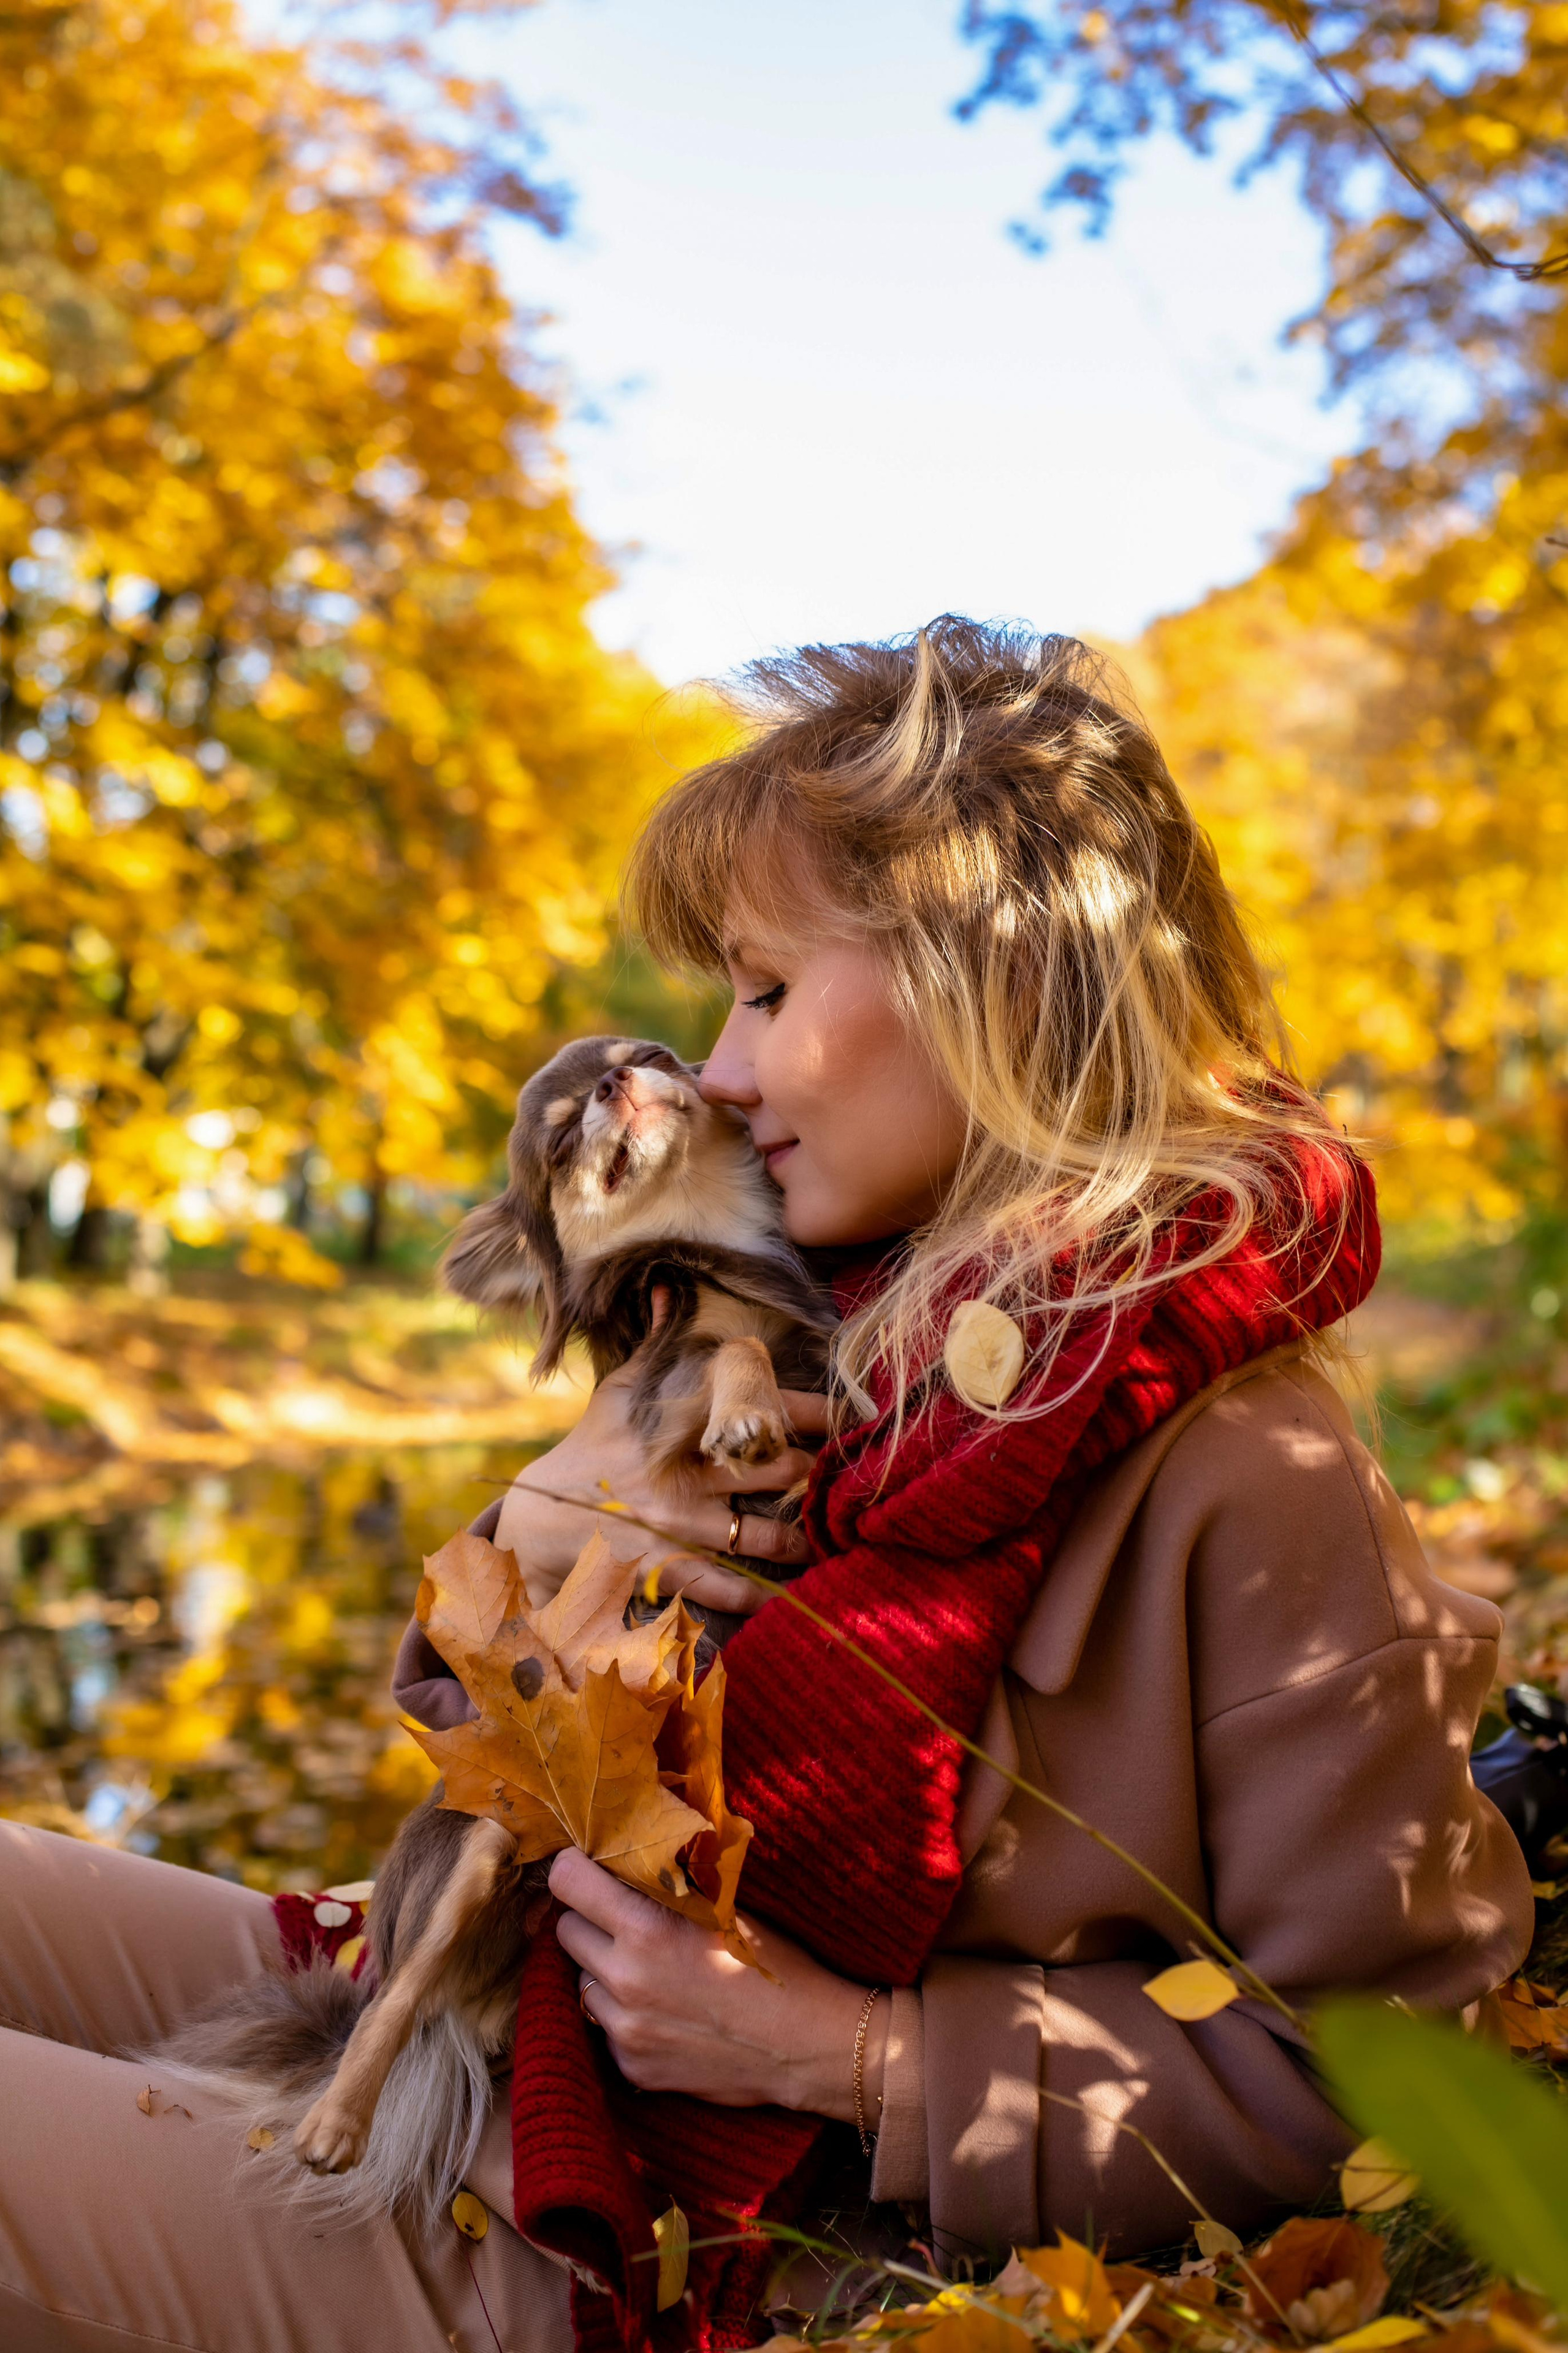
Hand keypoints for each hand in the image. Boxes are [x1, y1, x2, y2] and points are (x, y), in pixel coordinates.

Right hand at [495, 1299, 830, 1611]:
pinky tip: (785, 1597)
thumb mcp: (618, 1391)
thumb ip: (655, 1342)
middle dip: (812, 1471)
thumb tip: (670, 1289)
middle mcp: (679, 1471)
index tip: (846, 1415)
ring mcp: (672, 1524)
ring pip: (757, 1532)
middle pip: (770, 1468)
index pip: (754, 1406)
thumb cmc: (591, 1447)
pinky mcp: (662, 1567)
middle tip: (846, 1476)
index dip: (807, 1410)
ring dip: (799, 1535)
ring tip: (829, 1535)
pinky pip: (720, 1584)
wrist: (539, 1520)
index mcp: (674, 1422)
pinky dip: (755, 1595)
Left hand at [550, 1849, 886, 2121]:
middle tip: (622, 1918)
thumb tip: (622, 1860)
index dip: (574, 1869)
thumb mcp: (722, 1906)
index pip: (568, 1882)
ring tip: (647, 1968)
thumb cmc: (775, 1963)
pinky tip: (665, 2011)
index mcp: (646, 1929)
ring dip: (602, 1970)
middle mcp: (624, 1980)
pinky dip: (624, 2015)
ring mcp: (625, 2030)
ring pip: (580, 1982)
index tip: (585, 1868)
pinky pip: (604, 2028)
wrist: (807, 2045)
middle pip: (565, 1931)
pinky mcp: (633, 2067)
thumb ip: (665, 1885)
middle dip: (588, 1919)